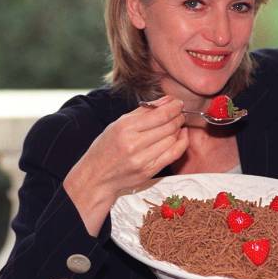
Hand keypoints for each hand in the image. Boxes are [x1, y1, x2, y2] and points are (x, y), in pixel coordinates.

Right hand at [64, 95, 188, 235]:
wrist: (96, 178)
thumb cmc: (106, 148)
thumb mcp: (118, 124)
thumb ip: (143, 111)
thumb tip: (167, 100)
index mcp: (125, 128)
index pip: (159, 115)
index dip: (174, 107)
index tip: (178, 103)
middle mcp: (134, 144)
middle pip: (168, 126)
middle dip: (178, 117)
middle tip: (180, 113)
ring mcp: (142, 160)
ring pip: (172, 139)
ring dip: (179, 129)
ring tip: (177, 124)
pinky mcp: (149, 171)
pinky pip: (173, 154)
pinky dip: (181, 143)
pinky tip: (181, 136)